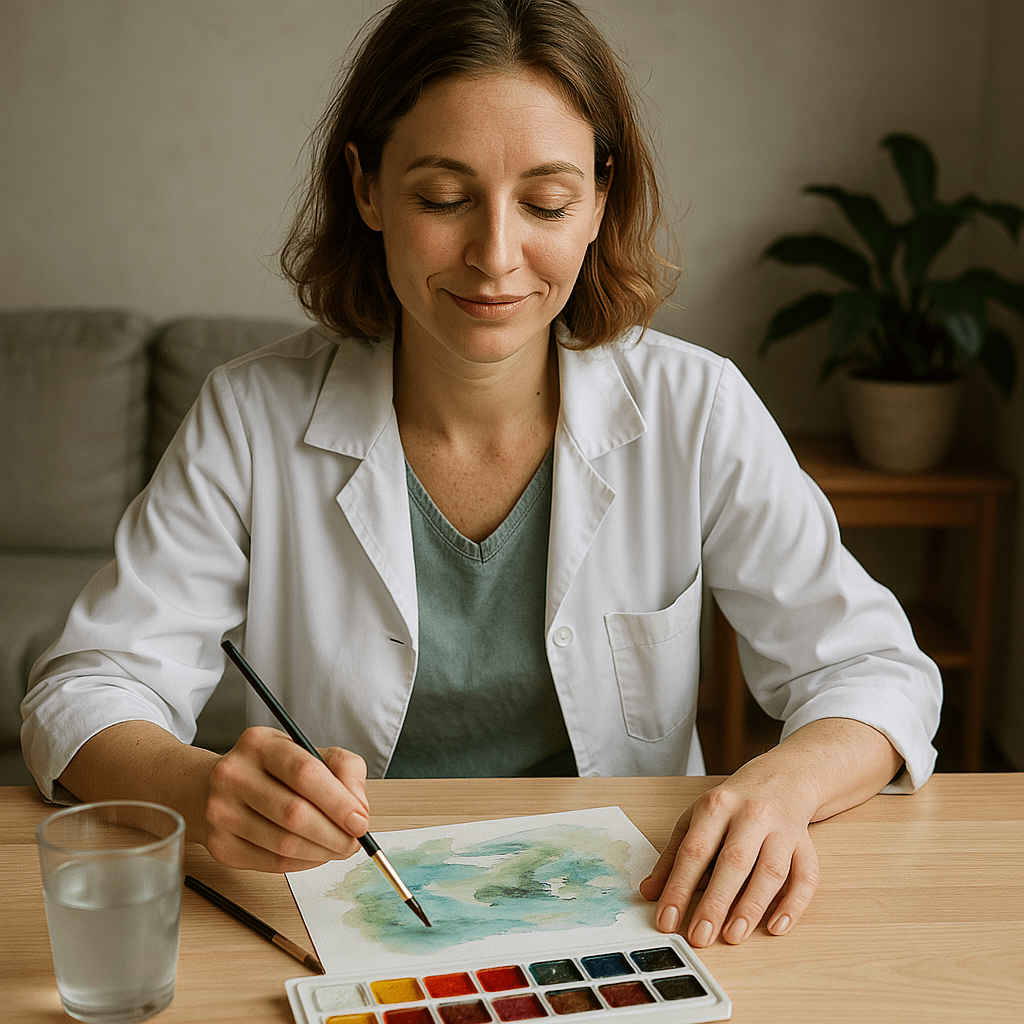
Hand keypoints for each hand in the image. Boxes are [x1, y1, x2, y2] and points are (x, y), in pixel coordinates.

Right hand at [203, 726, 369, 872]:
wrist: (215, 787)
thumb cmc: (274, 770)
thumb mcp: (310, 752)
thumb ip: (344, 771)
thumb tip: (359, 811)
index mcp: (260, 744)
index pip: (305, 774)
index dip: (338, 802)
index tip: (360, 821)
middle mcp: (234, 774)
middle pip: (294, 814)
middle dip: (334, 834)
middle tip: (354, 842)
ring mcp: (221, 811)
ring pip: (284, 844)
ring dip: (322, 852)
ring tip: (338, 848)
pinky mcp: (219, 845)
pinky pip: (271, 863)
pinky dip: (303, 863)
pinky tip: (315, 854)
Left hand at [638, 777, 819, 946]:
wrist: (777, 781)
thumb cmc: (731, 808)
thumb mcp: (695, 821)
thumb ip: (672, 857)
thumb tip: (650, 892)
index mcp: (717, 806)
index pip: (695, 850)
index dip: (679, 887)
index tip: (667, 918)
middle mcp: (751, 814)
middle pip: (734, 860)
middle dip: (716, 902)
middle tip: (700, 935)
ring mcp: (782, 829)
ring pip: (771, 871)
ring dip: (752, 907)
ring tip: (733, 935)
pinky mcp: (805, 845)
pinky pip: (805, 877)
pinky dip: (793, 904)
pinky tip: (777, 926)